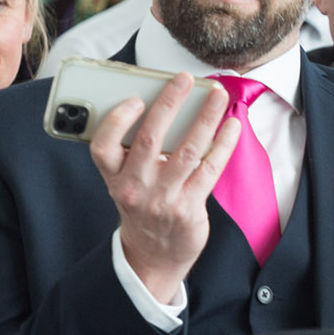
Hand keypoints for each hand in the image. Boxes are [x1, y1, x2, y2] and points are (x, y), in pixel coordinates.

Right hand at [91, 73, 239, 303]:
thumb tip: (166, 107)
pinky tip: (231, 125)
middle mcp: (134, 187)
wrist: (153, 256)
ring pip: (187, 150)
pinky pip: (210, 169)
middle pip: (149, 139)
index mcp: (114, 177)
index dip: (117, 120)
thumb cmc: (142, 206)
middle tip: (185, 79)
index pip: (102, 146)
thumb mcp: (126, 182)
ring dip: (205, 118)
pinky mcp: (188, 208)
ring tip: (218, 95)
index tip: (135, 98)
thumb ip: (135, 151)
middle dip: (169, 104)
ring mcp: (162, 199)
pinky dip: (223, 144)